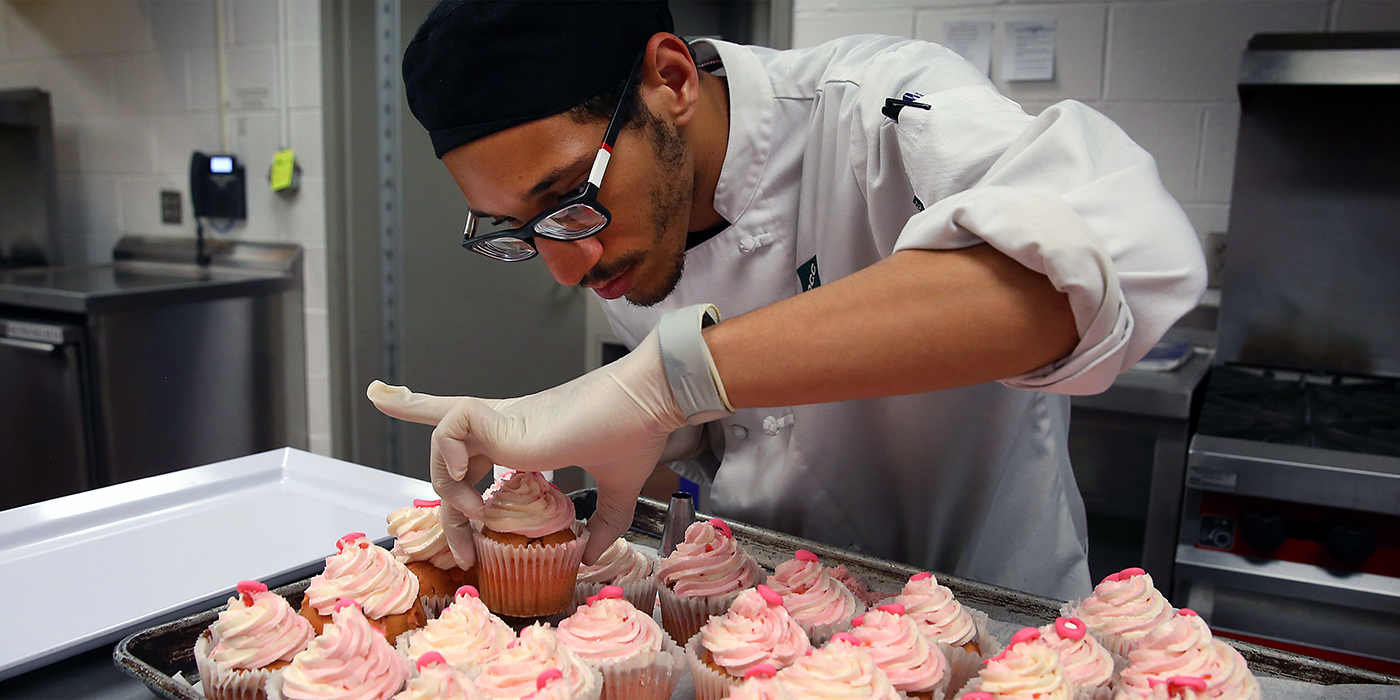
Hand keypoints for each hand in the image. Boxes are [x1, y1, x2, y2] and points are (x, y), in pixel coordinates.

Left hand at [368, 325, 687, 568]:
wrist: (650, 407)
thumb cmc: (635, 434)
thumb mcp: (618, 490)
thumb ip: (602, 524)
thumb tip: (592, 558)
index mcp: (527, 436)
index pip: (465, 423)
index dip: (419, 405)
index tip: (381, 394)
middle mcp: (507, 425)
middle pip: (444, 436)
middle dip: (442, 495)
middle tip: (463, 553)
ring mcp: (502, 421)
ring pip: (441, 441)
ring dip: (451, 490)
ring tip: (483, 518)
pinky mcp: (502, 420)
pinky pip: (449, 431)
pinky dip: (449, 460)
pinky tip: (475, 487)